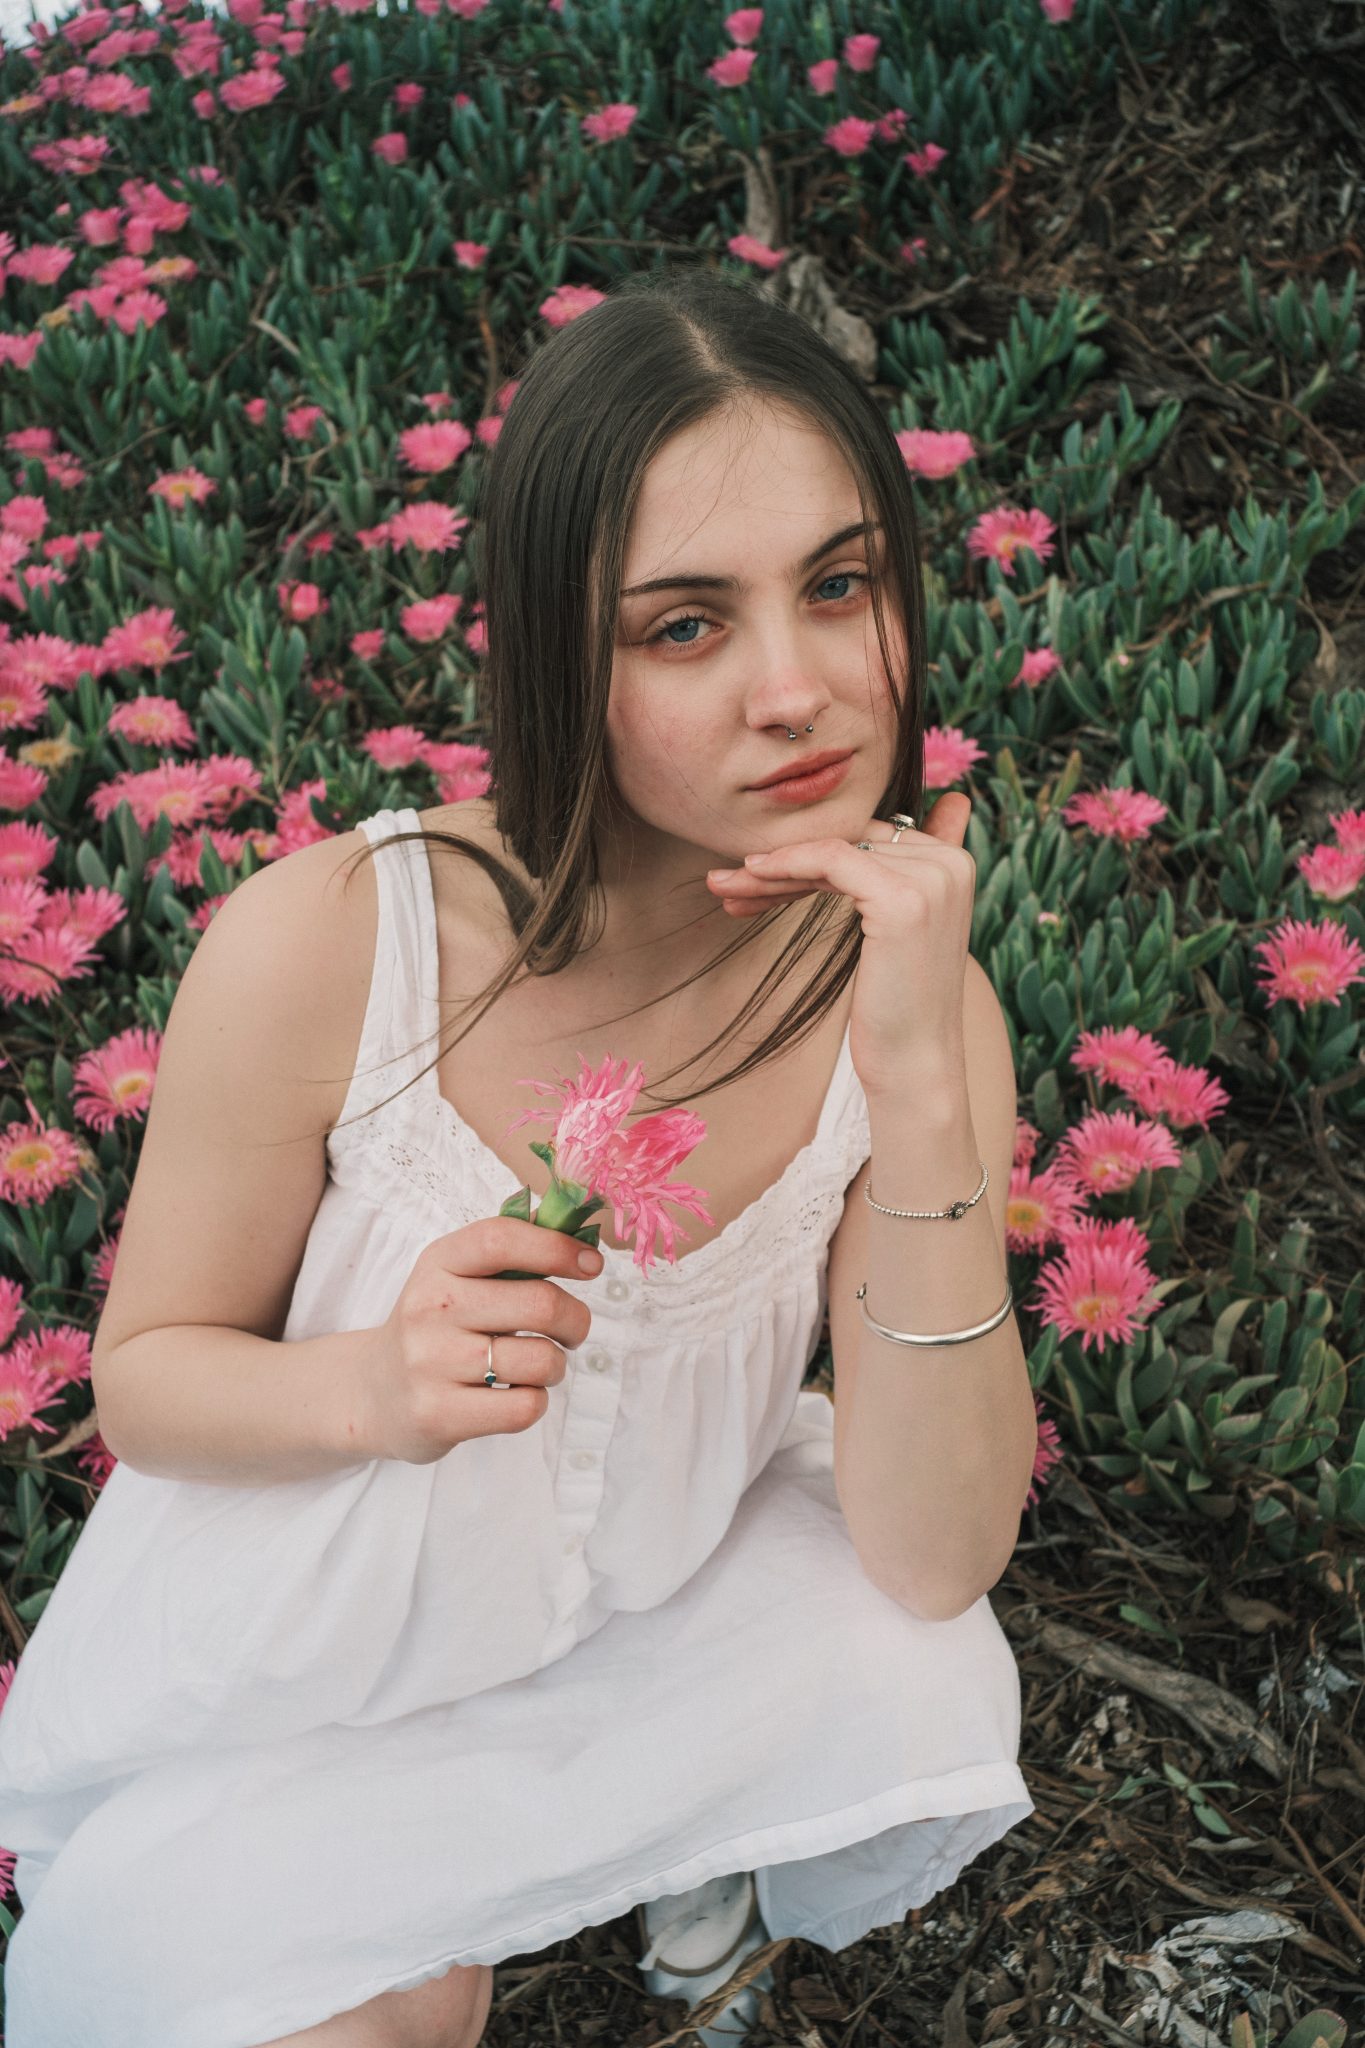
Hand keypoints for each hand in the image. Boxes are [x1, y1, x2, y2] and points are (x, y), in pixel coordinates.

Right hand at [360, 1217, 599, 1464]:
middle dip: (576, 1320)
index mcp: (439, 1262)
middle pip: (541, 1303)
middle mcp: (431, 1307)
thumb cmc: (436, 1328)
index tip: (591, 1265)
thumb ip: (509, 1252)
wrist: (374, 1392)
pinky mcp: (439, 1414)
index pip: (502, 1239)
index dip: (557, 1248)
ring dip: (555, 1365)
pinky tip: (513, 1395)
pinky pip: (525, 1406)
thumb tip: (575, 1225)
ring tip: (535, 1366)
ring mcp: (431, 1363)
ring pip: (541, 1360)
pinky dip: (535, 1401)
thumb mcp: (455, 1276)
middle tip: (572, 1330)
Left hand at [705, 793, 976, 1100]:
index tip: (755, 876)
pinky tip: (751, 879)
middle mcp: (952, 862)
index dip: (808, 855)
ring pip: (832, 850)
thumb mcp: (892, 932)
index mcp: (954, 863)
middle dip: (783, 862)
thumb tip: (860, 840)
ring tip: (723, 887)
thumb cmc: (897, 1007)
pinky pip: (831, 860)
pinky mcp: (903, 899)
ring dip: (771, 868)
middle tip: (727, 881)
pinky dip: (786, 865)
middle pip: (848, 842)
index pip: (867, 839)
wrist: (914, 1065)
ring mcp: (931, 879)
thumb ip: (884, 880)